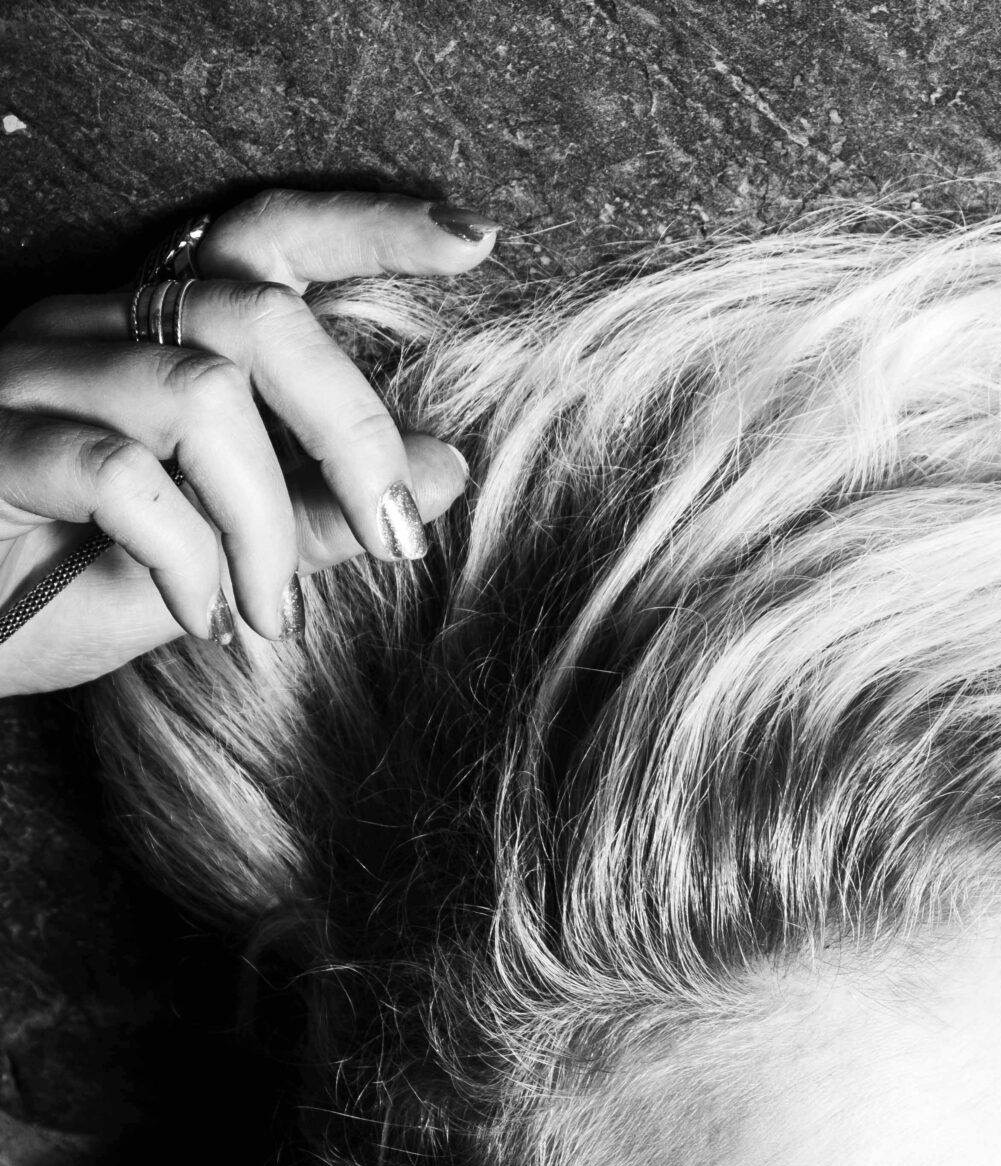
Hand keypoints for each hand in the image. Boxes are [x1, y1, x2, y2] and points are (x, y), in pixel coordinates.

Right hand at [0, 188, 497, 695]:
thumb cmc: (66, 590)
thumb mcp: (218, 565)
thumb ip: (317, 519)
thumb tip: (445, 469)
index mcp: (152, 334)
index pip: (266, 237)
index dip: (367, 226)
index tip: (471, 238)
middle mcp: (93, 330)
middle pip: (256, 316)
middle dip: (352, 432)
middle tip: (392, 541)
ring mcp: (33, 378)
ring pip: (200, 396)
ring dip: (266, 525)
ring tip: (267, 616)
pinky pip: (123, 477)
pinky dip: (187, 559)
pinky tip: (200, 619)